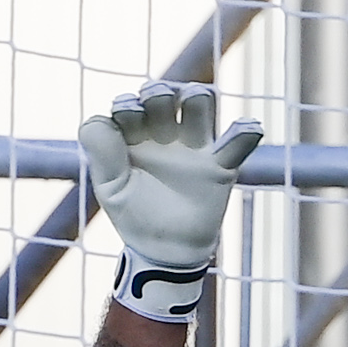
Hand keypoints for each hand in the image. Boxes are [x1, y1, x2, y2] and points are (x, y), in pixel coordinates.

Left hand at [79, 81, 263, 319]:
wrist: (167, 253)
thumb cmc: (136, 216)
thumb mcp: (112, 188)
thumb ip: (103, 153)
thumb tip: (100, 119)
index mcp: (133, 138)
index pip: (129, 105)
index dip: (127, 105)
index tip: (126, 118)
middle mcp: (163, 134)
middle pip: (165, 94)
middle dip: (159, 93)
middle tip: (157, 102)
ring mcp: (194, 147)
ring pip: (200, 103)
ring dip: (196, 97)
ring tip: (193, 102)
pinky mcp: (220, 165)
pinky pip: (237, 142)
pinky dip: (245, 132)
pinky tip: (247, 127)